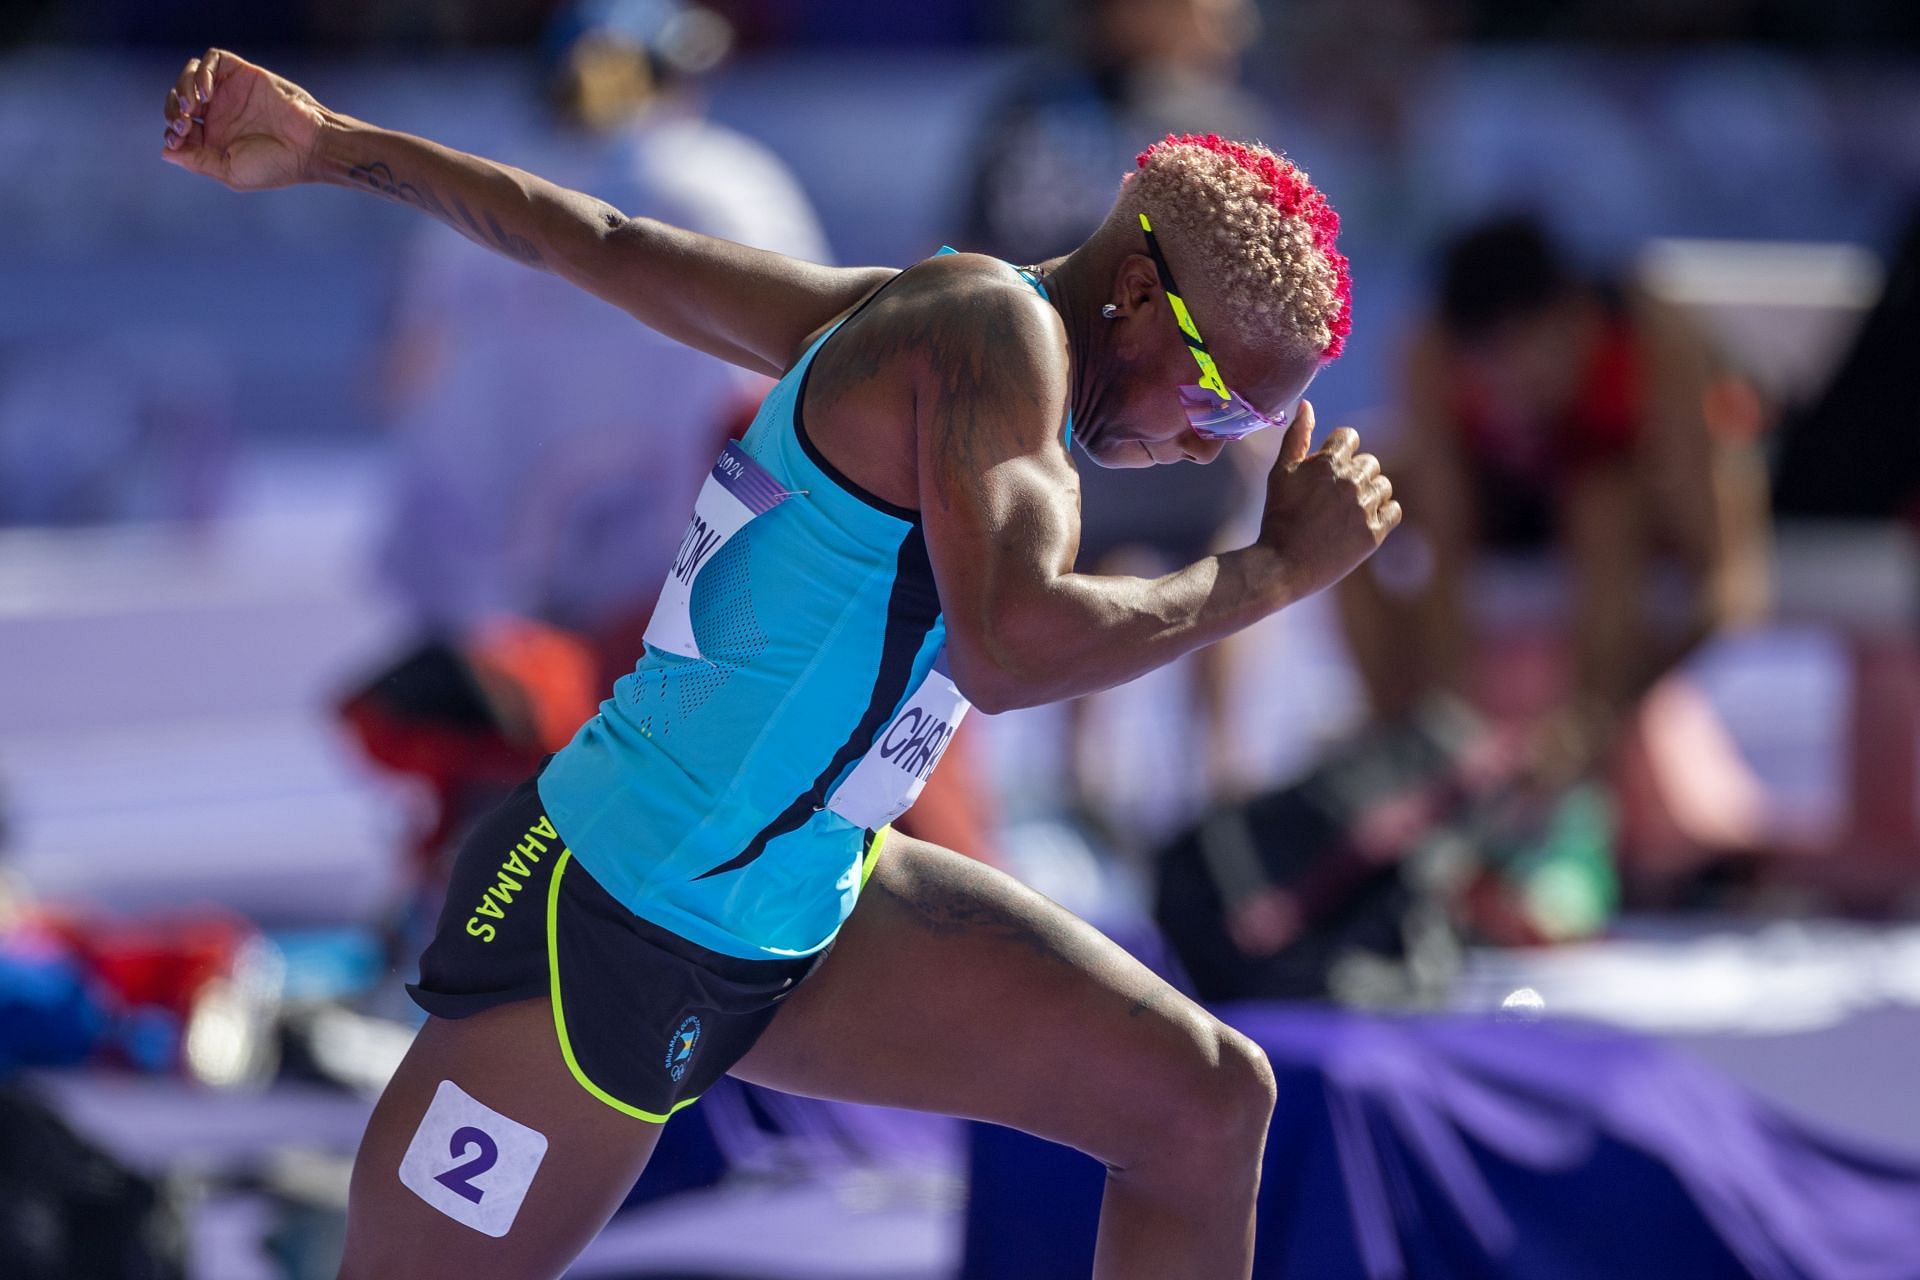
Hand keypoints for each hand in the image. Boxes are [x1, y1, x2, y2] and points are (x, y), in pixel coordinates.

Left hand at [159, 48, 326, 190]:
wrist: (309, 147)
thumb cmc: (275, 166)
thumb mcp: (230, 173)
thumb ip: (197, 161)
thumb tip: (165, 151)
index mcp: (215, 138)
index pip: (178, 126)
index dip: (171, 129)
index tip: (178, 137)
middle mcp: (220, 113)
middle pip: (178, 98)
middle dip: (173, 108)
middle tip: (184, 121)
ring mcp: (231, 91)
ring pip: (190, 75)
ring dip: (183, 87)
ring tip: (194, 105)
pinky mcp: (243, 73)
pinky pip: (212, 60)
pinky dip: (202, 71)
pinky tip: (207, 92)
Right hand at [1256, 401, 1400, 600]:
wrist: (1281, 565)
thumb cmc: (1278, 517)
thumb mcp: (1280, 473)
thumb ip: (1297, 437)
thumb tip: (1307, 405)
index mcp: (1327, 462)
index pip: (1350, 437)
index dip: (1339, 452)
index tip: (1329, 471)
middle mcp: (1350, 481)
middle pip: (1369, 462)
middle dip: (1354, 475)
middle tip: (1333, 498)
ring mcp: (1364, 507)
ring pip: (1383, 486)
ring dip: (1369, 494)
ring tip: (1345, 513)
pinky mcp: (1374, 533)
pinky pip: (1394, 511)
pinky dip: (1383, 514)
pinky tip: (1362, 522)